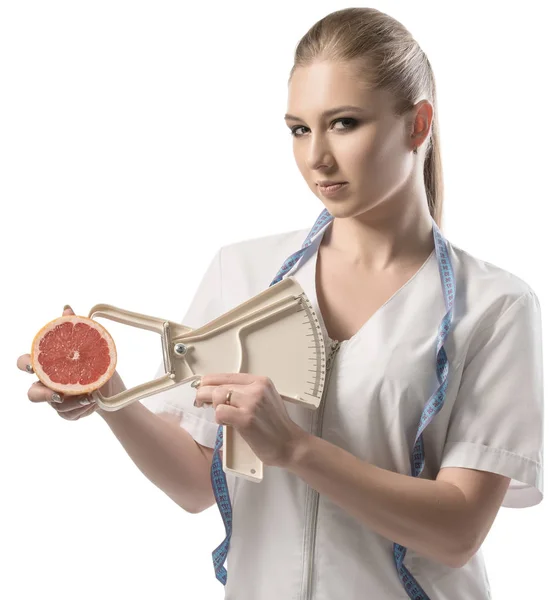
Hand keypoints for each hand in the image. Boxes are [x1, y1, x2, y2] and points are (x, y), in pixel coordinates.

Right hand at [17, 305, 97, 420]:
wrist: (109, 387)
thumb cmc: (93, 363)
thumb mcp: (90, 346)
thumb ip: (75, 328)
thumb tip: (66, 307)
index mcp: (47, 366)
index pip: (24, 363)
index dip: (24, 365)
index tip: (33, 367)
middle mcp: (46, 385)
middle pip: (32, 394)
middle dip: (44, 395)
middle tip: (61, 393)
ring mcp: (54, 402)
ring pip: (57, 407)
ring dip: (74, 402)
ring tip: (92, 395)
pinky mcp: (65, 413)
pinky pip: (70, 415)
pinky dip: (83, 409)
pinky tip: (94, 402)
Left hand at [194, 373, 306, 467]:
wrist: (290, 444)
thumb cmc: (276, 426)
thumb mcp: (265, 399)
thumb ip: (245, 392)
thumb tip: (218, 392)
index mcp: (260, 381)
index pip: (225, 375)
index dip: (209, 382)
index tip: (202, 388)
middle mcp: (256, 388)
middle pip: (218, 385)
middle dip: (203, 394)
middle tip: (200, 402)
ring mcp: (251, 403)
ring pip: (216, 396)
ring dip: (212, 407)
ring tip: (218, 415)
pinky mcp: (246, 419)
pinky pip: (220, 413)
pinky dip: (218, 419)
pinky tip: (225, 424)